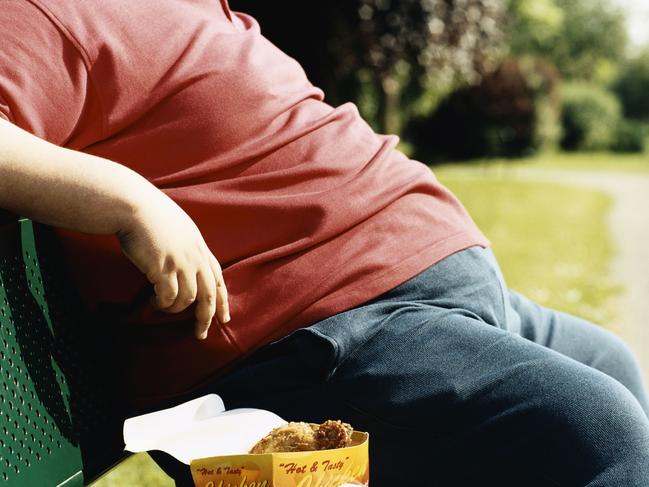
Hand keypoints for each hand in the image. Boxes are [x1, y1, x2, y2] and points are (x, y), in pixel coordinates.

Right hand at [116, 190, 228, 338]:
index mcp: (201, 248)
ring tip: (162, 307)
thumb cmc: (150, 215)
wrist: (134, 205)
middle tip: (200, 334)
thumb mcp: (179, 229)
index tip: (225, 318)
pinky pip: (169, 297)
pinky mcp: (163, 268)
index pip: (219, 279)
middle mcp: (196, 257)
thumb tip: (185, 267)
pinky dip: (162, 304)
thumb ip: (187, 248)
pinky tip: (153, 302)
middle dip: (206, 317)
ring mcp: (181, 263)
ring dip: (174, 309)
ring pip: (188, 299)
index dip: (223, 300)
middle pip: (209, 295)